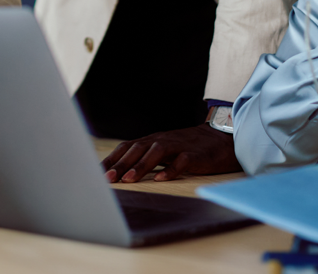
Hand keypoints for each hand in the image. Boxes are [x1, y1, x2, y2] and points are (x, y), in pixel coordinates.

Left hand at [101, 124, 240, 182]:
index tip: (96, 173)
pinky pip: (182, 160)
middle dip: (120, 164)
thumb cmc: (189, 147)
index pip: (127, 147)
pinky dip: (172, 169)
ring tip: (129, 180)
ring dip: (141, 166)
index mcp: (153, 140)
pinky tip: (162, 178)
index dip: (112, 159)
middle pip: (137, 149)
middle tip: (106, 179)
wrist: (222, 138)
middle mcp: (162, 140)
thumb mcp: (164, 149)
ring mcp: (179, 145)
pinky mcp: (195, 154)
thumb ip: (146, 157)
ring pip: (156, 152)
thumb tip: (120, 172)